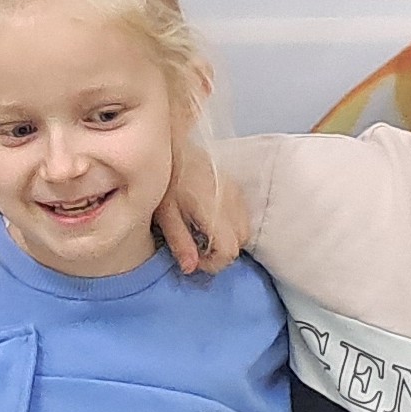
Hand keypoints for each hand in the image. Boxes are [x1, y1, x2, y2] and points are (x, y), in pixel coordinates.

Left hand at [154, 152, 248, 275]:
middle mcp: (229, 201)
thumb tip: (191, 268)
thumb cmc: (165, 177)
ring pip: (245, 229)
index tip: (196, 261)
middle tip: (198, 249)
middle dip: (221, 252)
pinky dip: (233, 224)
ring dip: (229, 239)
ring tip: (204, 235)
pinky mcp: (235, 185)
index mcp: (211, 209)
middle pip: (240, 242)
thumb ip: (179, 241)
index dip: (214, 263)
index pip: (229, 250)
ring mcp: (235, 192)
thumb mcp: (165, 212)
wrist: (173, 143)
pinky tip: (212, 221)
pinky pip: (243, 214)